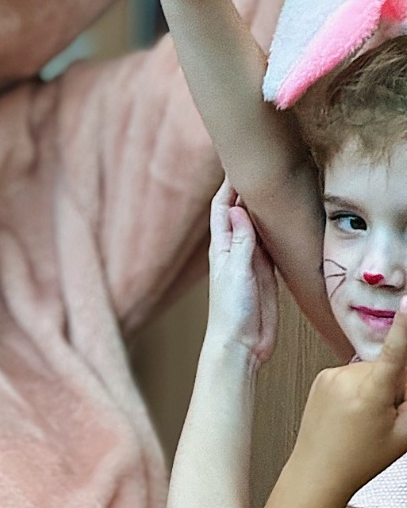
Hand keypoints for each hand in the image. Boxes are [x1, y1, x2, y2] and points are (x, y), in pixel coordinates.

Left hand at [204, 181, 277, 365]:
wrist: (241, 345)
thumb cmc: (231, 310)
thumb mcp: (236, 270)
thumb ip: (241, 241)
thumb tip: (240, 207)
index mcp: (222, 245)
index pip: (223, 206)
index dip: (229, 185)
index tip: (238, 163)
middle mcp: (235, 248)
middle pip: (241, 211)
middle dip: (247, 191)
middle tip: (262, 167)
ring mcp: (251, 260)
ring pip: (257, 227)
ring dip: (263, 209)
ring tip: (276, 187)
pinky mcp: (267, 274)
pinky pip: (272, 246)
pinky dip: (276, 232)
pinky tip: (285, 221)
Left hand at [290, 296, 406, 503]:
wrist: (317, 470)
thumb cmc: (359, 458)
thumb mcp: (402, 436)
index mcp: (371, 393)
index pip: (395, 353)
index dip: (404, 328)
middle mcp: (347, 378)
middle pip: (388, 368)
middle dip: (396, 386)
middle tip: (388, 416)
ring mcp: (331, 375)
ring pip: (370, 371)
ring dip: (376, 387)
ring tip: (366, 418)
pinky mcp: (321, 376)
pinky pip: (351, 375)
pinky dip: (358, 388)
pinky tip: (352, 412)